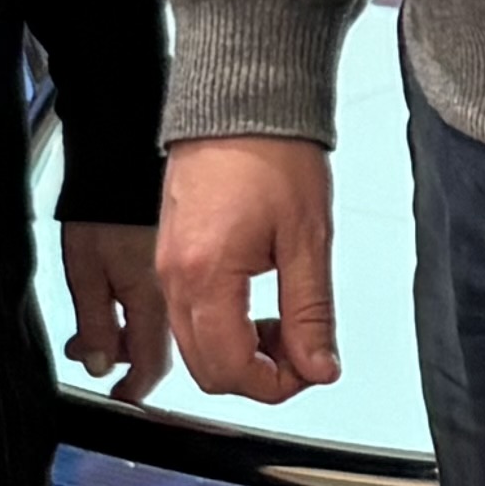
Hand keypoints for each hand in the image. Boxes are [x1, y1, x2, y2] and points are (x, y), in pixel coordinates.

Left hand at [60, 218, 172, 404]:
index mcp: (153, 299)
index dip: (133, 389)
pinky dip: (136, 304)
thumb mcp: (85, 269)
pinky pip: (162, 294)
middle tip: (90, 351)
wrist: (127, 156)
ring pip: (158, 321)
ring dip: (125, 331)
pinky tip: (116, 291)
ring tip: (93, 323)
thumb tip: (97, 364)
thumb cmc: (104, 203)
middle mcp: (176, 291)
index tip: (119, 397)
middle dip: (121, 357)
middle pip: (155, 346)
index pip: (151, 365)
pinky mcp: (180, 251)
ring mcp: (182, 271)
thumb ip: (94, 321)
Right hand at [158, 137, 336, 402]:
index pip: (231, 370)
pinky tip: (256, 304)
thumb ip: (311, 314)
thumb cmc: (273, 151)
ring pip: (194, 347)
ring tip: (282, 323)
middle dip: (257, 375)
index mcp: (206, 274)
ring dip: (239, 353)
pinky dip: (223, 327)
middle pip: (206, 370)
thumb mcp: (309, 239)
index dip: (277, 385)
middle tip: (301, 350)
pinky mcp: (168, 255)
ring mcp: (165, 266)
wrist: (242, 99)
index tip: (311, 370)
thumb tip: (319, 368)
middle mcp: (174, 276)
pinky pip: (187, 316)